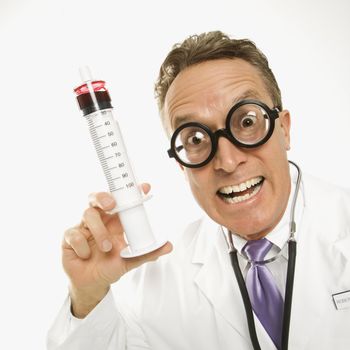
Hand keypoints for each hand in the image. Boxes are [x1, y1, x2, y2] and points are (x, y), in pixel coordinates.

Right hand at [62, 183, 171, 316]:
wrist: (93, 284)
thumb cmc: (110, 266)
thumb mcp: (130, 260)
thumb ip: (147, 253)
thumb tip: (169, 246)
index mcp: (114, 222)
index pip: (121, 201)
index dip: (131, 192)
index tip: (145, 187)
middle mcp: (99, 220)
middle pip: (96, 197)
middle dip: (103, 197)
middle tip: (111, 205)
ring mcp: (82, 227)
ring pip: (87, 214)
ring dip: (99, 231)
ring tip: (107, 248)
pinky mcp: (69, 238)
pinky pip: (73, 234)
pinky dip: (82, 246)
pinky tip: (86, 256)